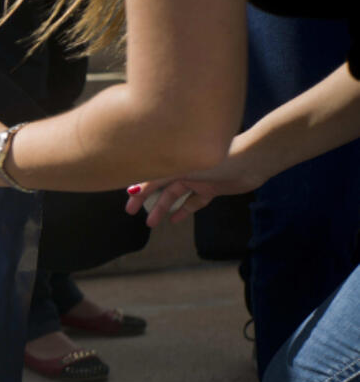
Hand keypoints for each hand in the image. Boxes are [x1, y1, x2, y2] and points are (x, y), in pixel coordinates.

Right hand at [124, 148, 267, 226]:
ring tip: (152, 223)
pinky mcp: (211, 188)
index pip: (150, 174)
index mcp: (176, 158)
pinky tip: (175, 220)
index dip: (137, 189)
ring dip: (163, 208)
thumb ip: (159, 178)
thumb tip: (133, 189)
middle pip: (160, 185)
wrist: (254, 160)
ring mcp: (198, 178)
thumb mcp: (184, 168)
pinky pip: (194, 201)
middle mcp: (184, 166)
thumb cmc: (219, 159)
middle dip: (147, 200)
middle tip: (133, 213)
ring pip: (175, 195)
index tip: (127, 202)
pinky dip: (184, 210)